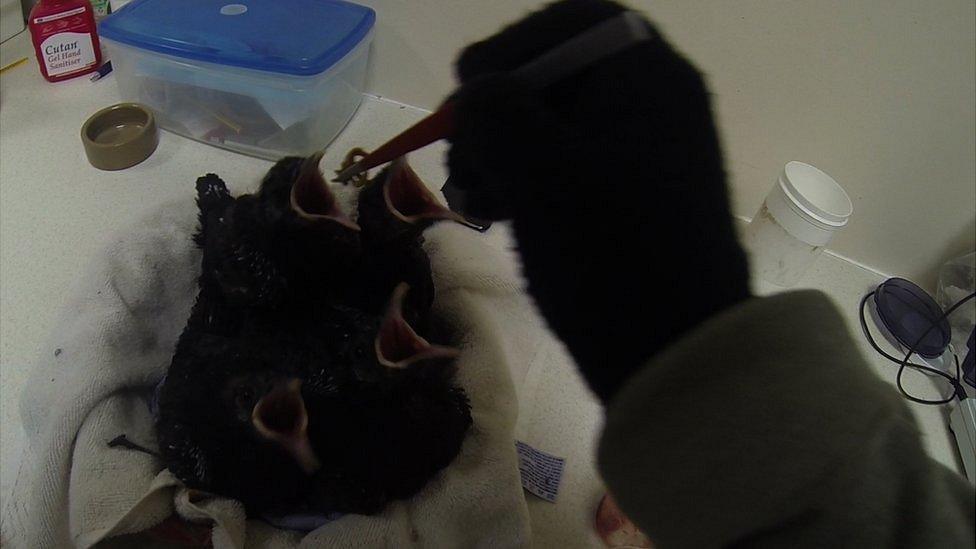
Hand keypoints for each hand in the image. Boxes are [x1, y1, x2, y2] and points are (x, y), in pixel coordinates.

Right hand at [447, 1, 749, 401]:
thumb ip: (495, 111)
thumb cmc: (613, 256)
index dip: (511, 50)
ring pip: (553, 124)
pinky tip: (498, 214)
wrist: (674, 352)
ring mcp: (642, 151)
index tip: (470, 96)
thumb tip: (474, 93)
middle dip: (499, 113)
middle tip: (463, 160)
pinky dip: (525, 180)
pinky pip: (565, 165)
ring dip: (502, 151)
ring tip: (474, 198)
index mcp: (648, 76)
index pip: (571, 24)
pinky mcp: (628, 196)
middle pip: (556, 74)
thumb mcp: (542, 175)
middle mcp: (652, 101)